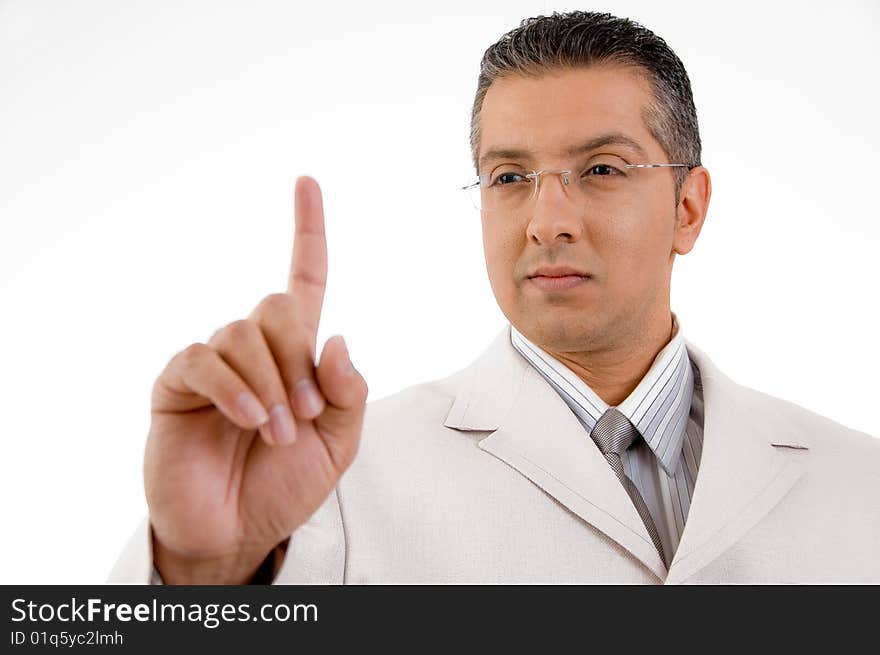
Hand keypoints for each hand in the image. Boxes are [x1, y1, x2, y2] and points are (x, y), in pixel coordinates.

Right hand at [143, 177, 367, 583]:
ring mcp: (213, 364)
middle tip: (305, 415)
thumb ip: (347, 391)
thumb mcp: (339, 443)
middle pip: (277, 306)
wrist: (237, 533)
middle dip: (298, 360)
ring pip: (243, 333)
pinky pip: (204, 361)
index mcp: (296, 356)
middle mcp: (253, 349)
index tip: (307, 182)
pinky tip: (250, 421)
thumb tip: (337, 337)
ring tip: (277, 433)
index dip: (307, 233)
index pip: (304, 280)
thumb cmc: (285, 485)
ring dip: (271, 386)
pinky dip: (235, 390)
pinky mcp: (178, 384)